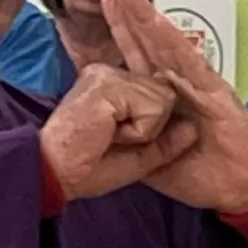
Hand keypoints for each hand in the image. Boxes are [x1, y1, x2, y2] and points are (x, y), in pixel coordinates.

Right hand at [37, 63, 195, 205]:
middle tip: (114, 139)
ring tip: (111, 137)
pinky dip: (139, 131)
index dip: (156, 115)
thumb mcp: (138, 157)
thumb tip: (192, 128)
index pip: (156, 89)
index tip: (126, 129)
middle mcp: (109, 71)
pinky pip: (151, 108)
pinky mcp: (107, 84)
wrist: (55, 175)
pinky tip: (111, 134)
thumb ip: (165, 142)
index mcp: (112, 84)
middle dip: (150, 127)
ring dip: (144, 130)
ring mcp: (106, 73)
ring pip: (162, 99)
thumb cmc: (88, 169)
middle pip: (165, 94)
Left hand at [100, 0, 247, 211]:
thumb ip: (135, 142)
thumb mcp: (156, 159)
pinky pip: (189, 62)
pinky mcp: (215, 92)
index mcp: (166, 95)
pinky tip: (156, 21)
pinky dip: (172, 40)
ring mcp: (199, 83)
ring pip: (166, 43)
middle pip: (150, 39)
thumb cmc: (206, 173)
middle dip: (130, 8)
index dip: (122, 28)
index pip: (140, 54)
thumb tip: (107, 135)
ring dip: (145, 15)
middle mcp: (181, 82)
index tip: (104, 1)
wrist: (244, 190)